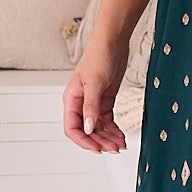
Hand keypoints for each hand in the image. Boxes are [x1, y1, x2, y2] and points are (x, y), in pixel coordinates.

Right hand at [63, 39, 130, 153]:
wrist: (113, 42)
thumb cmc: (99, 56)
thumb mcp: (95, 83)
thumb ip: (91, 106)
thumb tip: (89, 128)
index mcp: (71, 99)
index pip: (72, 128)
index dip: (84, 141)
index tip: (98, 148)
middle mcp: (80, 103)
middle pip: (87, 131)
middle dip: (100, 141)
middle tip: (114, 148)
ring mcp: (93, 102)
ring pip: (98, 128)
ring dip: (108, 137)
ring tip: (120, 144)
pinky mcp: (105, 100)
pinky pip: (107, 120)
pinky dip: (113, 129)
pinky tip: (121, 135)